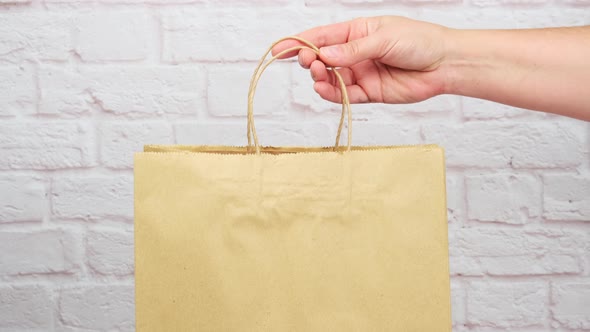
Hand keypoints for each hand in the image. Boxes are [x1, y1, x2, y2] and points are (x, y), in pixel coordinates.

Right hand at [272, 16, 449, 103]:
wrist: (444, 64)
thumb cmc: (419, 41)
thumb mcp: (383, 39)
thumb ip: (352, 51)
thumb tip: (323, 56)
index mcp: (357, 32)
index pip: (322, 37)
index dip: (300, 42)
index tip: (281, 49)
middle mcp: (355, 53)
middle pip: (322, 59)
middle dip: (310, 60)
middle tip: (308, 62)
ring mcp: (361, 73)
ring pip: (330, 79)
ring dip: (320, 78)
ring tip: (318, 75)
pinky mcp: (368, 93)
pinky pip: (344, 95)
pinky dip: (332, 94)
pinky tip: (325, 89)